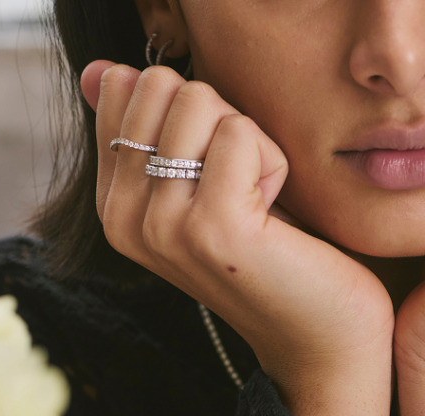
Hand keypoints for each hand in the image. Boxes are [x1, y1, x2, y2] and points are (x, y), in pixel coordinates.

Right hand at [80, 62, 392, 415]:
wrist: (322, 336)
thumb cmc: (279, 255)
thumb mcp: (208, 184)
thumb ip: (154, 128)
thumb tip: (103, 71)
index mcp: (113, 205)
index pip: (127, 88)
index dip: (195, 113)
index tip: (220, 175)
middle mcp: (123, 218)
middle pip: (163, 86)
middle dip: (222, 121)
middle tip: (247, 187)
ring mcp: (162, 226)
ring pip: (201, 102)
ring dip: (253, 143)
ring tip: (262, 204)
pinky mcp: (213, 228)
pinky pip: (241, 131)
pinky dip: (276, 161)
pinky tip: (277, 214)